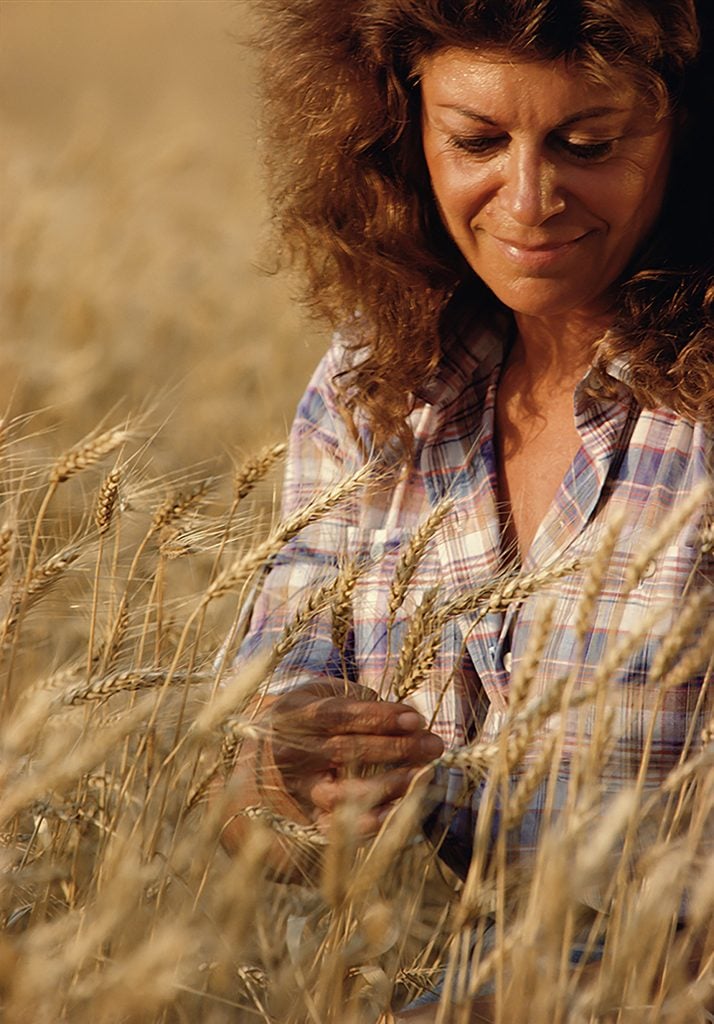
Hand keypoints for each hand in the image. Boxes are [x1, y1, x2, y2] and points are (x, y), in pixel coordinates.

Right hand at [268, 686, 443, 836]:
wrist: (259, 756)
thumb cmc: (305, 718)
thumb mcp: (321, 695)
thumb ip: (358, 701)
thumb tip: (407, 718)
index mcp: (296, 716)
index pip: (341, 715)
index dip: (380, 717)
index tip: (416, 719)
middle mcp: (293, 753)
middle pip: (349, 752)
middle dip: (398, 748)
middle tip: (434, 745)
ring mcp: (298, 789)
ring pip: (344, 793)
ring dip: (389, 785)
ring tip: (423, 775)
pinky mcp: (305, 817)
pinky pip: (339, 827)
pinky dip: (371, 822)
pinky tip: (400, 811)